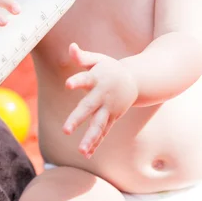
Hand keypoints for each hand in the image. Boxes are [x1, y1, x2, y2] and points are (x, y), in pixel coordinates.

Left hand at [63, 43, 137, 157]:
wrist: (135, 80)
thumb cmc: (110, 68)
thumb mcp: (98, 60)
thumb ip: (83, 56)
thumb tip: (71, 46)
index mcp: (97, 78)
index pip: (85, 78)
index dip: (77, 81)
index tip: (68, 84)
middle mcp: (103, 95)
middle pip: (89, 107)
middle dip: (77, 119)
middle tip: (65, 130)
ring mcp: (109, 108)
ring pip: (99, 124)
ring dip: (90, 138)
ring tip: (80, 151)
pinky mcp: (112, 117)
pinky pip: (103, 131)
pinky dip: (96, 142)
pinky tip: (86, 154)